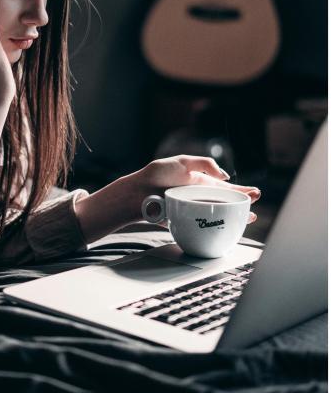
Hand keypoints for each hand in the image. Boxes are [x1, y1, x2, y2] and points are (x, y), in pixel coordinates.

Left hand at [140, 155, 260, 224]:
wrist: (137, 192)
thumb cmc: (157, 175)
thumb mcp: (183, 162)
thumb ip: (204, 164)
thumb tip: (224, 176)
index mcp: (199, 182)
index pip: (224, 187)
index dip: (240, 190)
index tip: (254, 193)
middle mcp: (198, 196)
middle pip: (225, 202)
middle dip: (242, 204)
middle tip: (255, 204)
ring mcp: (192, 210)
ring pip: (217, 215)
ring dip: (234, 217)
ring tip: (248, 218)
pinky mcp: (185, 221)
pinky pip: (204, 226)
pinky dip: (216, 229)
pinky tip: (226, 230)